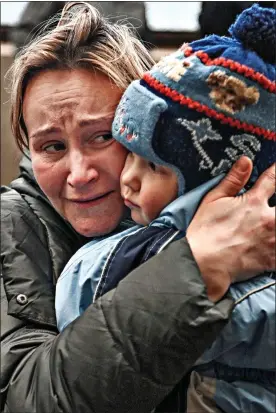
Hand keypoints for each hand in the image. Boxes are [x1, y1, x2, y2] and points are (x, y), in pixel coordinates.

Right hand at [186, 156, 274, 301]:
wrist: (202, 262)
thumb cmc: (205, 232)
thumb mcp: (213, 199)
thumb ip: (233, 180)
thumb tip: (245, 162)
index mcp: (254, 202)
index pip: (274, 179)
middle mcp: (268, 219)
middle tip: (272, 210)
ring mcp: (272, 240)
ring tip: (272, 225)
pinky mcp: (272, 259)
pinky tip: (273, 243)